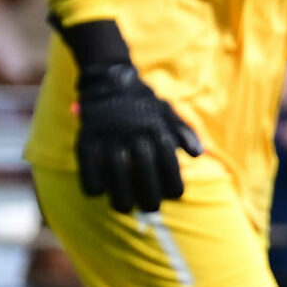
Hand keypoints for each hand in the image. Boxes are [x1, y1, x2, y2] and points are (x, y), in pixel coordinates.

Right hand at [69, 29, 201, 213]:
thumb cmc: (144, 103)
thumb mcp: (168, 113)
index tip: (174, 196)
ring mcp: (110, 134)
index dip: (173, 183)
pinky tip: (96, 192)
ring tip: (122, 208)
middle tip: (149, 209)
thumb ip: (184, 133)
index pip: (169, 163)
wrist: (110, 78)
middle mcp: (134, 133)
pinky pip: (87, 162)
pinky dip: (91, 180)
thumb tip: (199, 154)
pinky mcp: (87, 135)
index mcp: (156, 129)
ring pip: (115, 170)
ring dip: (119, 194)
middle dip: (148, 195)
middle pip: (144, 170)